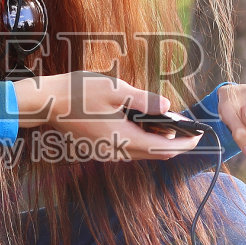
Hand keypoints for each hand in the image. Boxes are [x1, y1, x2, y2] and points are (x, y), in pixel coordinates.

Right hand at [12, 71, 205, 160]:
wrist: (46, 105)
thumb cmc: (78, 94)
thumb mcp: (115, 90)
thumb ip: (143, 100)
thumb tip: (166, 106)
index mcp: (127, 139)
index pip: (166, 148)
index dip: (186, 142)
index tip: (199, 135)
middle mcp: (119, 152)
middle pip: (157, 154)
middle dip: (175, 141)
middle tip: (186, 126)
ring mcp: (109, 153)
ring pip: (143, 152)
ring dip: (158, 140)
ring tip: (166, 120)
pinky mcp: (101, 148)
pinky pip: (129, 148)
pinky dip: (142, 138)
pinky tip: (141, 121)